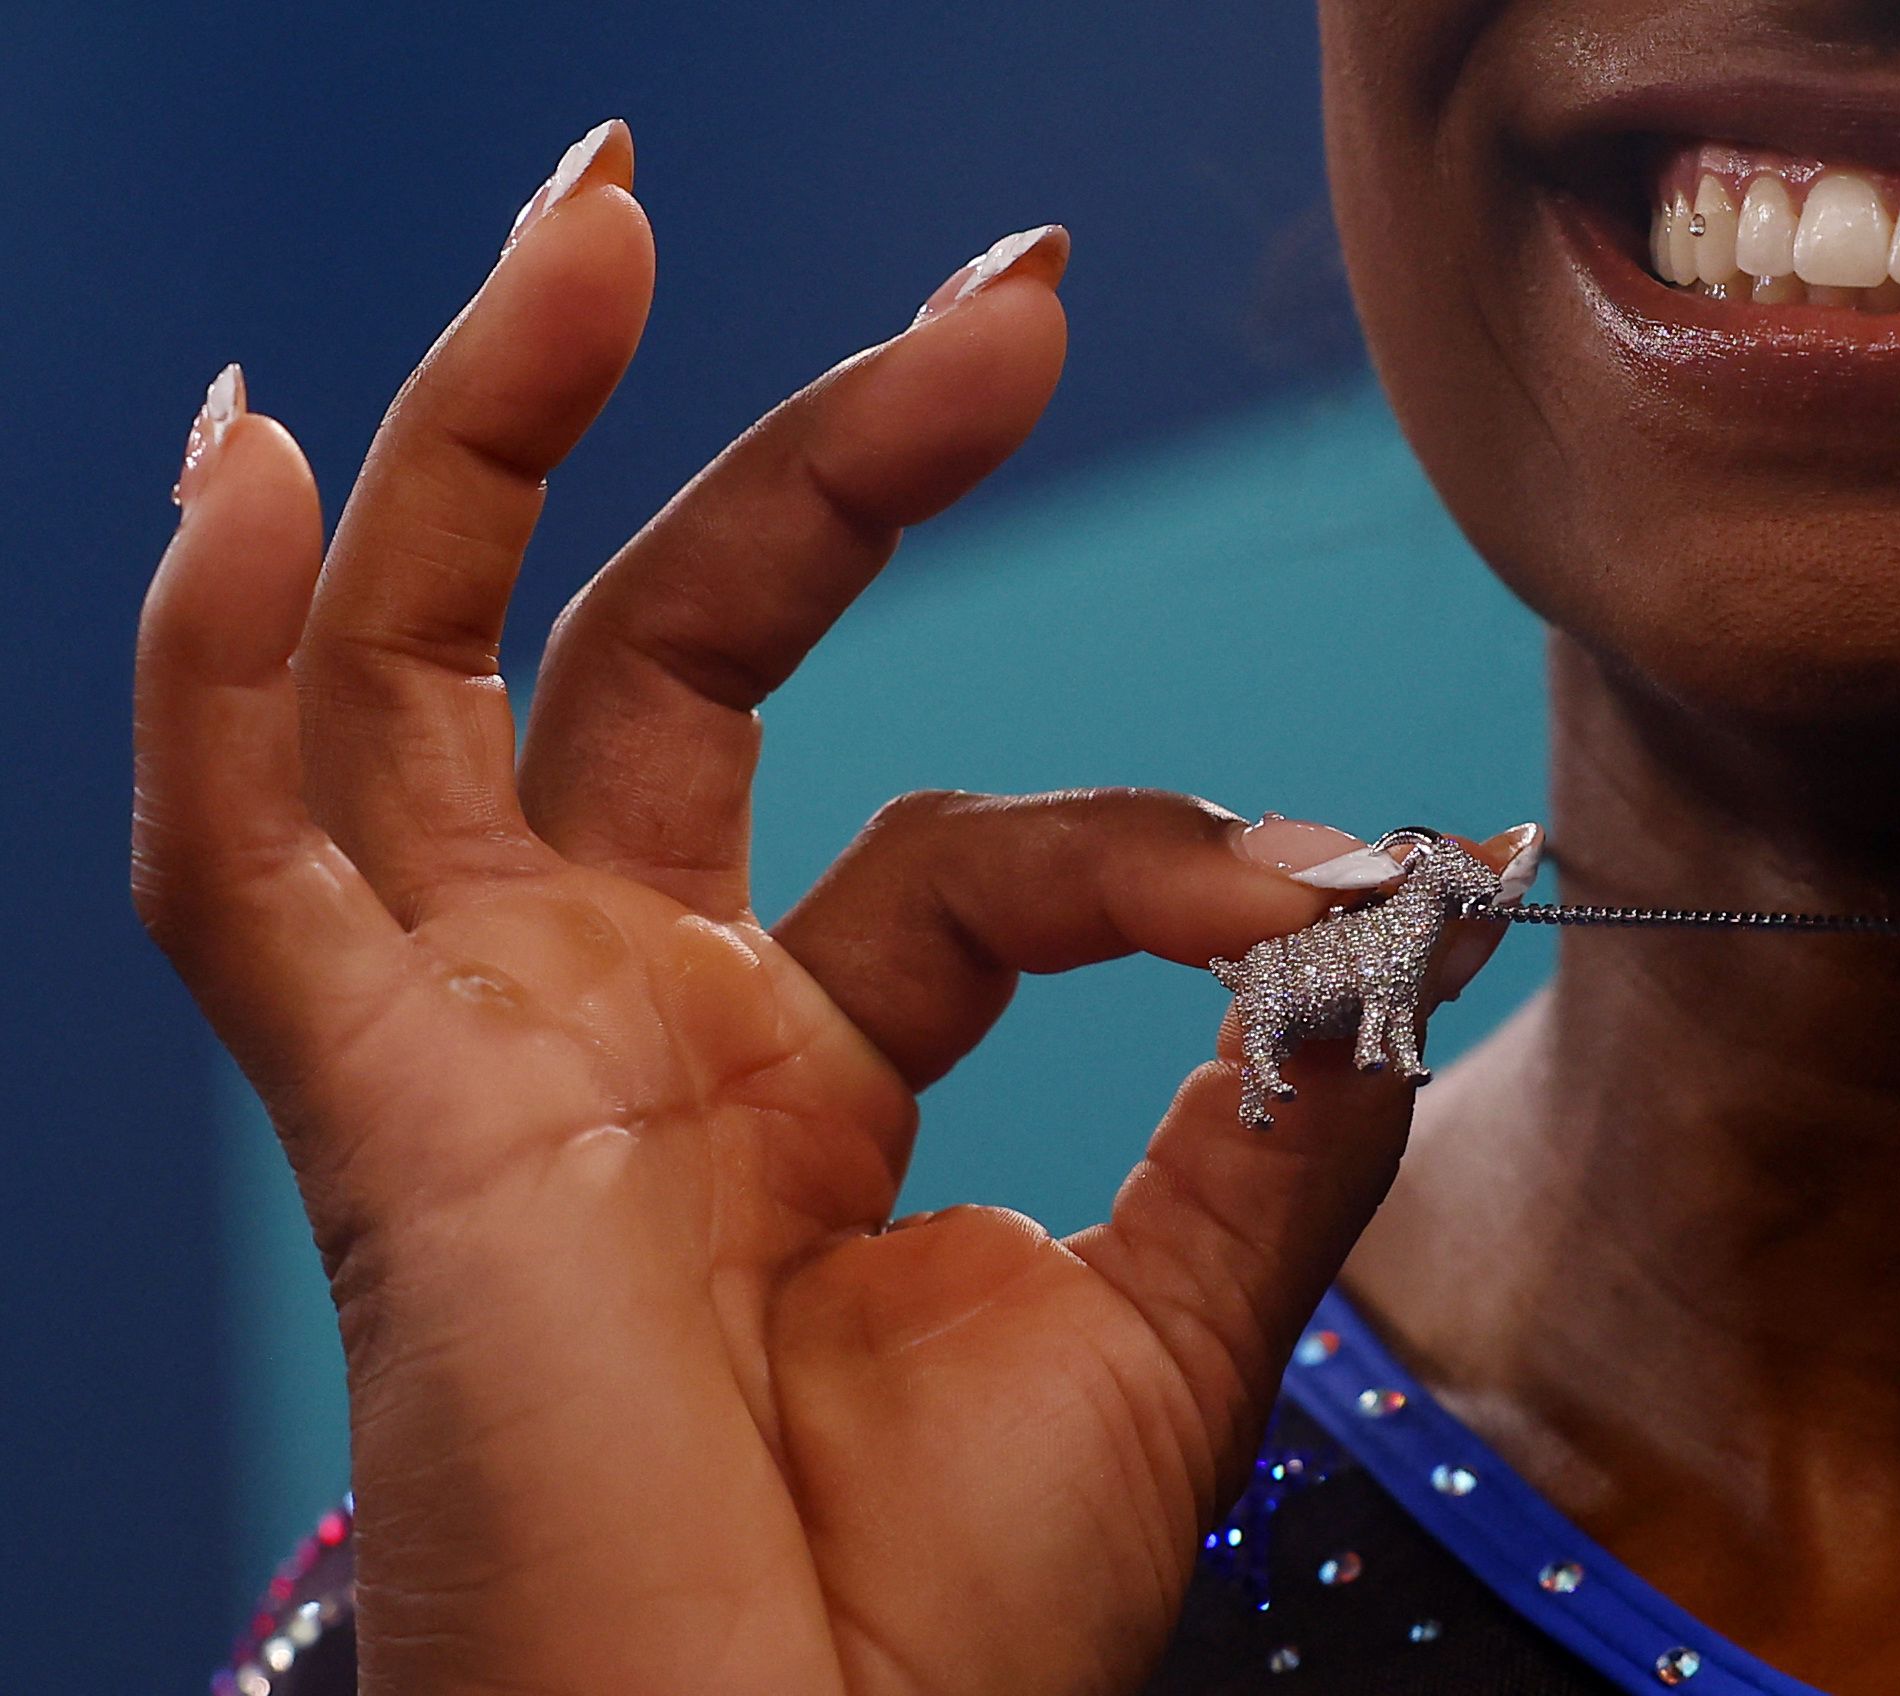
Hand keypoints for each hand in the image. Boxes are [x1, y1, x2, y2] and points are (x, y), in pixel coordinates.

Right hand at [135, 123, 1522, 1695]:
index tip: (1332, 874)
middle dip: (816, 453)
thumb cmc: (937, 1637)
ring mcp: (485, 1050)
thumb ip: (1268, 1104)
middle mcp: (620, 1023)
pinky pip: (229, 863)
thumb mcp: (1162, 1325)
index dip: (1157, 836)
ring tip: (596, 223)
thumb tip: (1400, 901)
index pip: (970, 844)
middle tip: (1002, 297)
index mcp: (792, 1071)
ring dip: (485, 442)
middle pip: (669, 656)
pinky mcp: (376, 1121)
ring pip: (422, 678)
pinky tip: (246, 464)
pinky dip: (212, 663)